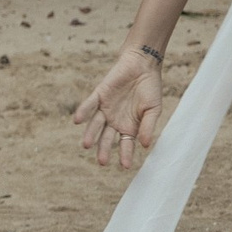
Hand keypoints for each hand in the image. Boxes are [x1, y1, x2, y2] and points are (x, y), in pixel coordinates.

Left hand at [72, 48, 163, 169]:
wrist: (143, 65)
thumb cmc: (150, 88)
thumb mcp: (153, 110)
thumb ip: (148, 126)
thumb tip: (145, 145)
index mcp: (130, 126)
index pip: (126, 144)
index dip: (125, 155)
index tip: (125, 166)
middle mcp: (115, 120)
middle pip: (107, 138)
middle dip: (104, 150)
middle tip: (102, 162)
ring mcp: (106, 109)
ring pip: (96, 124)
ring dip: (91, 134)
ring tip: (87, 145)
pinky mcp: (99, 95)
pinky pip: (89, 105)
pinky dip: (83, 112)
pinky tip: (77, 121)